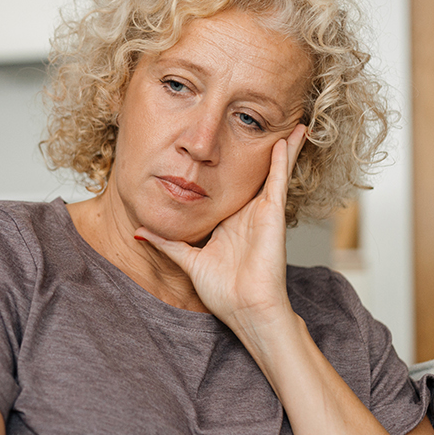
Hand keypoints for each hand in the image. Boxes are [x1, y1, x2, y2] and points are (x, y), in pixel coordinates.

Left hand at [136, 124, 306, 325]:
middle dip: (267, 151)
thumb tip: (139, 232)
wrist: (246, 310)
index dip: (233, 166)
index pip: (232, 186)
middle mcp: (248, 214)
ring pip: (275, 172)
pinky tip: (287, 141)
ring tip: (294, 124)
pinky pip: (277, 182)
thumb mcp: (188, 260)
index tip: (231, 144)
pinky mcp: (272, 216)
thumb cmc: (225, 293)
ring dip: (284, 148)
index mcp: (230, 222)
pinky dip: (282, 161)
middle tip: (272, 125)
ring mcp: (262, 213)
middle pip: (258, 174)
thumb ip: (166, 243)